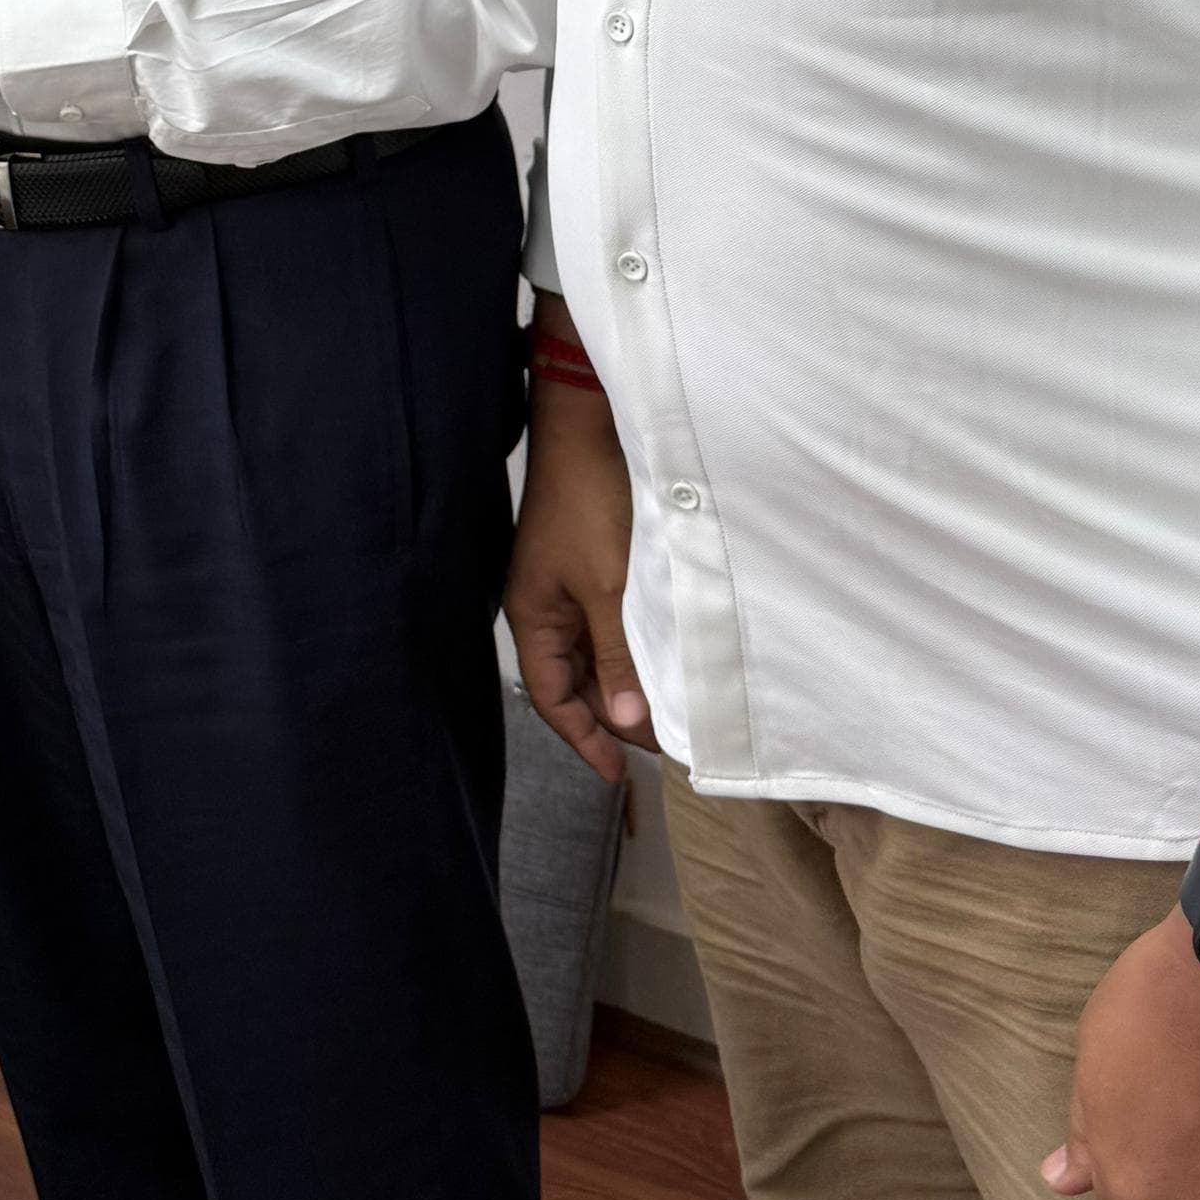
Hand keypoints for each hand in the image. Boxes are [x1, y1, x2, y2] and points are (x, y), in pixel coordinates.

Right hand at [505, 359, 654, 783]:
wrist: (587, 426)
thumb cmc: (589, 502)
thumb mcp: (610, 589)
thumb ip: (618, 658)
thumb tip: (625, 724)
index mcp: (533, 618)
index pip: (552, 700)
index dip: (585, 739)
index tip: (620, 774)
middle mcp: (543, 607)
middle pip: (573, 682)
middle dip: (611, 715)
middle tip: (662, 743)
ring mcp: (564, 586)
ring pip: (592, 655)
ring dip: (624, 682)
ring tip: (667, 709)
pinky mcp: (587, 565)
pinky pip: (604, 624)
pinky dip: (629, 648)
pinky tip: (660, 658)